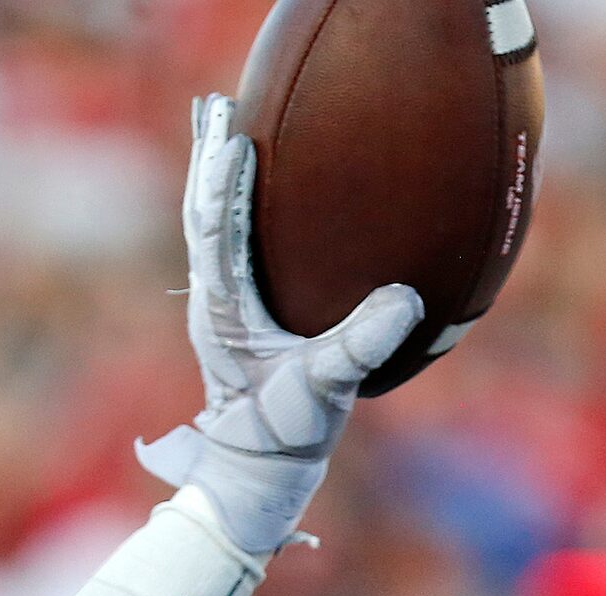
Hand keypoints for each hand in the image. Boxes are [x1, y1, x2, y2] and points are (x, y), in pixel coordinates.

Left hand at [136, 95, 421, 557]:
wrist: (256, 473)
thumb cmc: (285, 434)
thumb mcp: (327, 388)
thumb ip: (361, 345)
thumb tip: (403, 303)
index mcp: (225, 313)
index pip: (219, 235)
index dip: (227, 186)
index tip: (237, 141)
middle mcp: (212, 303)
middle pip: (202, 217)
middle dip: (208, 163)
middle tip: (214, 110)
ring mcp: (217, 307)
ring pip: (207, 228)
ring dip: (212, 178)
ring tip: (217, 127)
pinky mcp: (231, 314)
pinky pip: (224, 246)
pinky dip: (228, 208)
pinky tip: (242, 184)